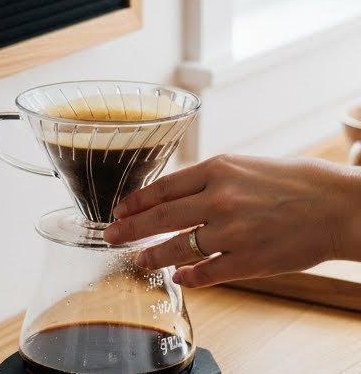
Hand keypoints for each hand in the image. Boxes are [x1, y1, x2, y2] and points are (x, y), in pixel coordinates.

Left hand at [100, 154, 357, 286]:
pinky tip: (179, 278)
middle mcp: (220, 198)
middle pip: (162, 216)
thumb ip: (210, 180)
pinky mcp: (249, 259)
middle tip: (110, 236)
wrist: (333, 204)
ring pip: (179, 247)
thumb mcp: (243, 166)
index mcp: (218, 169)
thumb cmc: (290, 181)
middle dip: (131, 228)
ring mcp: (233, 231)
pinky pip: (209, 271)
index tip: (118, 208)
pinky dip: (191, 276)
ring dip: (154, 255)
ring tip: (138, 260)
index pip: (164, 186)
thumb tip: (176, 196)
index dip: (137, 200)